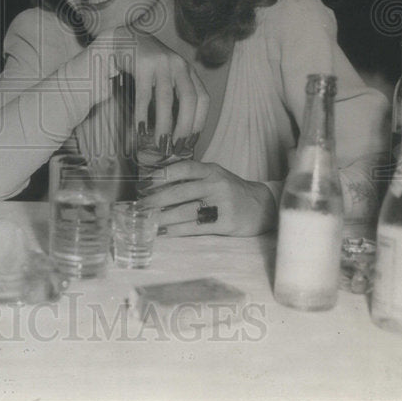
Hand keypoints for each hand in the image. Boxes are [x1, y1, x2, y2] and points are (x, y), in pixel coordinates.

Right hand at [101, 26, 208, 141]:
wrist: (124, 38)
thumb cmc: (146, 64)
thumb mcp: (166, 76)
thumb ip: (173, 95)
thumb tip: (175, 131)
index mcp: (188, 70)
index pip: (203, 98)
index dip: (199, 121)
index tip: (190, 141)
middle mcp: (179, 65)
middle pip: (189, 99)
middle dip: (184, 127)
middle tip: (176, 147)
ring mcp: (161, 63)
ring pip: (166, 99)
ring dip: (164, 125)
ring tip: (160, 143)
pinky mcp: (143, 64)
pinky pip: (144, 94)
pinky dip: (142, 114)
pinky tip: (140, 129)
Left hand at [138, 159, 275, 235]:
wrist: (261, 207)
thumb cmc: (230, 191)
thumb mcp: (214, 176)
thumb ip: (192, 177)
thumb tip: (157, 182)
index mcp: (211, 170)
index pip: (183, 168)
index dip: (162, 176)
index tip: (145, 184)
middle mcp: (216, 184)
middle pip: (180, 192)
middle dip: (156, 200)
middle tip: (140, 206)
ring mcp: (222, 204)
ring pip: (186, 211)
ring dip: (164, 217)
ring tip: (148, 221)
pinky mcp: (226, 222)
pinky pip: (196, 227)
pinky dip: (178, 230)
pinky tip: (165, 232)